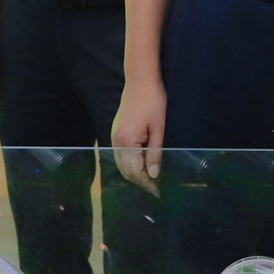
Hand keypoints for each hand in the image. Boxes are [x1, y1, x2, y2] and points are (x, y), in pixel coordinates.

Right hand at [110, 76, 166, 194]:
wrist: (140, 81)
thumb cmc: (153, 102)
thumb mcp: (159, 129)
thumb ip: (155, 153)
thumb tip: (153, 175)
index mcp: (127, 141)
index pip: (136, 170)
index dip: (147, 183)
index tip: (158, 191)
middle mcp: (116, 141)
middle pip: (126, 170)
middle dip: (140, 181)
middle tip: (155, 189)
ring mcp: (114, 137)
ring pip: (121, 164)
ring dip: (134, 174)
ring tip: (149, 181)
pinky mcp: (115, 133)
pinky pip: (120, 156)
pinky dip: (129, 164)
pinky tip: (140, 166)